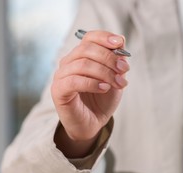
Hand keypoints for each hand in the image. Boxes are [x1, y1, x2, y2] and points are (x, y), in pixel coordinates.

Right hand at [51, 30, 129, 157]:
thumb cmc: (102, 100)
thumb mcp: (115, 79)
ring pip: (82, 64)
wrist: (93, 123)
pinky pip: (74, 81)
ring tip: (118, 83)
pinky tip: (104, 88)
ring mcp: (61, 76)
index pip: (89, 37)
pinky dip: (93, 83)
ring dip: (105, 73)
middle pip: (87, 49)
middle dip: (109, 58)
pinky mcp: (58, 91)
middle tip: (124, 70)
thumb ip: (118, 63)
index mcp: (81, 56)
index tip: (120, 43)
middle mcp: (69, 62)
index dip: (105, 37)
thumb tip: (121, 45)